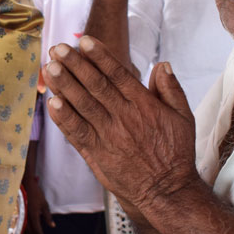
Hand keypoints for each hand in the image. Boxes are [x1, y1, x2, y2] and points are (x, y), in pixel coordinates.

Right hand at [23, 174, 53, 233]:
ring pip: (25, 230)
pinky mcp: (18, 213)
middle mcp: (26, 217)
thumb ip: (48, 216)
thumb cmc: (36, 193)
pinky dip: (26, 229)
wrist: (25, 184)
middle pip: (30, 232)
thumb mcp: (44, 204)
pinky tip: (30, 228)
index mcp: (33, 215)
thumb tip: (52, 226)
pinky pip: (22, 225)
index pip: (37, 230)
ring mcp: (21, 215)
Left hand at [43, 37, 201, 213]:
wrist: (167, 193)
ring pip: (82, 106)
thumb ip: (171, 90)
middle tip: (58, 49)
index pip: (118, 75)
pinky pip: (77, 133)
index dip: (100, 56)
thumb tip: (162, 64)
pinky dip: (63, 119)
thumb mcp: (184, 118)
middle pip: (95, 86)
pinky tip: (51, 103)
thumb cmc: (175, 154)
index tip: (85, 41)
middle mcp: (124, 118)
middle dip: (75, 65)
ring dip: (65, 86)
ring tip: (49, 68)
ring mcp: (108, 136)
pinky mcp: (97, 154)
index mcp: (144, 105)